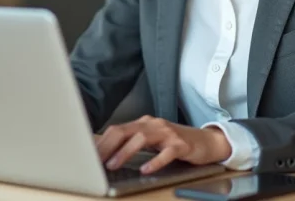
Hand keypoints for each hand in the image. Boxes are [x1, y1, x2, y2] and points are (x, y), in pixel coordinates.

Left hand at [96, 115, 231, 174]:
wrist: (206, 141)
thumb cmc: (175, 143)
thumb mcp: (151, 141)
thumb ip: (132, 143)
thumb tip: (105, 151)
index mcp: (144, 123)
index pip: (117, 129)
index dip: (101, 141)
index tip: (88, 154)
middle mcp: (153, 125)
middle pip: (125, 131)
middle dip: (108, 145)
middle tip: (96, 160)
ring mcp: (167, 133)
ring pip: (142, 138)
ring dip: (125, 152)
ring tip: (114, 164)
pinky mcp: (181, 144)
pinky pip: (166, 152)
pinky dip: (155, 161)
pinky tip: (145, 170)